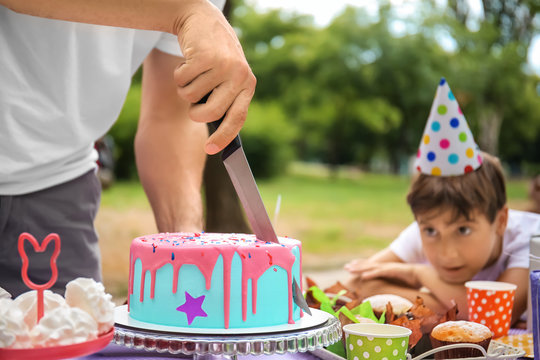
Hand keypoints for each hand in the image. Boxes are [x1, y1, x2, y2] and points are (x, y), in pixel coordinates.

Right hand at [173, 0, 255, 154]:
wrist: (202, 21)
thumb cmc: (214, 58)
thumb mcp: (228, 79)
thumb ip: (226, 102)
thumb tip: (219, 140)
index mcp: (248, 85)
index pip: (237, 119)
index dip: (223, 137)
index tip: (210, 149)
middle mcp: (240, 76)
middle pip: (209, 113)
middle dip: (195, 112)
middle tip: (194, 101)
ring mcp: (223, 66)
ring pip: (191, 96)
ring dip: (185, 87)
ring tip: (195, 72)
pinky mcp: (205, 57)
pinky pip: (181, 81)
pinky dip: (179, 74)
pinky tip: (189, 61)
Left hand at [345, 260, 423, 288]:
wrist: (423, 275)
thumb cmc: (412, 280)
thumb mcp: (399, 283)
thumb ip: (392, 285)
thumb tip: (388, 291)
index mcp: (385, 269)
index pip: (370, 266)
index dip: (361, 265)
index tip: (352, 266)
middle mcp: (385, 267)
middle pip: (368, 265)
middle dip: (356, 266)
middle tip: (345, 267)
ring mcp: (388, 268)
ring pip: (370, 268)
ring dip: (360, 269)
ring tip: (350, 270)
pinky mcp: (392, 271)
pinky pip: (379, 273)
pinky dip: (371, 274)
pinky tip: (363, 276)